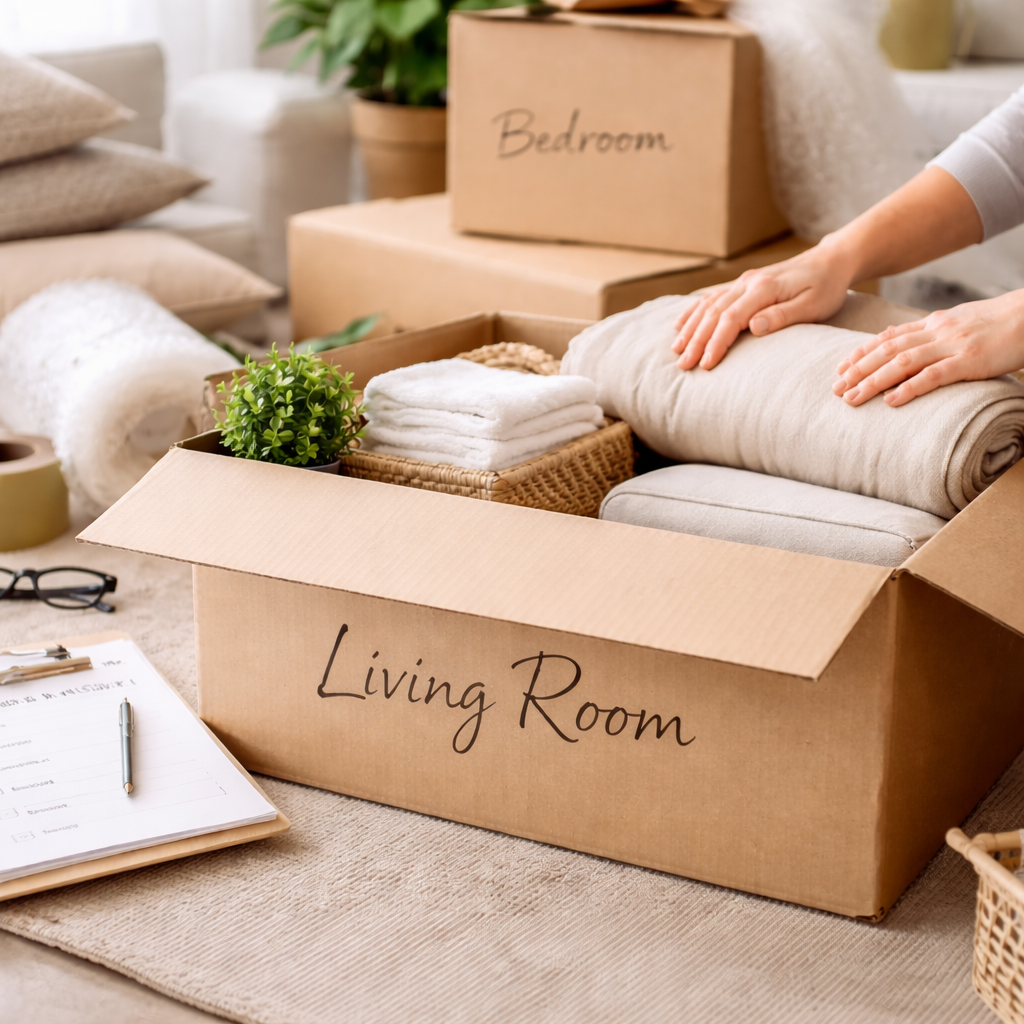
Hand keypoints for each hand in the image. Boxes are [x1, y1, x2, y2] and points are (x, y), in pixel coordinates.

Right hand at [672, 241, 855, 370]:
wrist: (830, 261)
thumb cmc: (826, 287)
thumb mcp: (814, 305)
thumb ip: (782, 315)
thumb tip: (753, 326)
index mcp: (764, 288)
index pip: (731, 318)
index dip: (716, 342)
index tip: (706, 365)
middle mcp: (748, 282)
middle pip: (713, 313)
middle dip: (696, 340)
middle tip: (683, 365)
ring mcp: (743, 281)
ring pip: (707, 305)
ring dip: (690, 328)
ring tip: (677, 350)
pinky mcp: (742, 283)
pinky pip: (710, 297)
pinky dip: (693, 311)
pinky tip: (680, 324)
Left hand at [833, 289, 1023, 407]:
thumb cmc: (1000, 324)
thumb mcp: (961, 323)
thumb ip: (934, 333)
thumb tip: (905, 342)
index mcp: (935, 323)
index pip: (889, 337)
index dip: (862, 352)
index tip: (841, 368)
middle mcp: (938, 332)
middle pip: (887, 350)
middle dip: (858, 370)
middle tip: (836, 388)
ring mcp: (953, 345)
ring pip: (903, 362)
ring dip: (873, 381)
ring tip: (852, 398)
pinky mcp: (970, 361)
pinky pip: (934, 375)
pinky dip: (909, 388)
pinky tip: (891, 401)